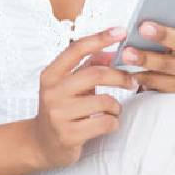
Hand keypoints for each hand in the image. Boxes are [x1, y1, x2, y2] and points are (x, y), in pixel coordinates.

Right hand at [29, 27, 136, 168]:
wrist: (42, 143)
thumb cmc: (62, 108)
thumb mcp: (69, 85)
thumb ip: (88, 67)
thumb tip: (113, 51)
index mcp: (50, 75)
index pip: (76, 49)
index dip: (100, 38)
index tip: (121, 31)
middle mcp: (52, 92)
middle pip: (95, 74)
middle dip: (120, 76)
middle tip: (132, 81)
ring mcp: (58, 114)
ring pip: (104, 101)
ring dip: (116, 106)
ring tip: (112, 110)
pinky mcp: (69, 135)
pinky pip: (105, 123)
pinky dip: (113, 122)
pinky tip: (107, 123)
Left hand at [121, 0, 174, 93]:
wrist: (168, 77)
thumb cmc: (164, 44)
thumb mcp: (169, 24)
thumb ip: (170, 6)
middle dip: (162, 34)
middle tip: (142, 27)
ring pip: (168, 66)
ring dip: (146, 59)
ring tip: (126, 54)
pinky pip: (159, 84)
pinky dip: (143, 78)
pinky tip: (128, 73)